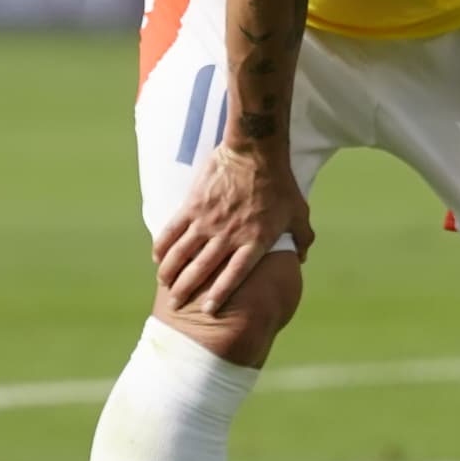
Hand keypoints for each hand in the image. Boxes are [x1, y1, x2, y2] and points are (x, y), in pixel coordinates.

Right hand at [152, 142, 314, 320]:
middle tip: (178, 305)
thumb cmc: (280, 182)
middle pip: (203, 269)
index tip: (209, 310)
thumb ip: (302, 238)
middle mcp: (228, 235)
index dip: (221, 294)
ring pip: (182, 253)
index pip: (234, 275)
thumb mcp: (299, 212)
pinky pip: (173, 229)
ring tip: (165, 285)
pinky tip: (157, 257)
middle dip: (188, 289)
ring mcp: (208, 221)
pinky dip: (163, 245)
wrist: (256, 150)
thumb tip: (302, 258)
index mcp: (254, 241)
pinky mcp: (193, 205)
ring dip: (170, 272)